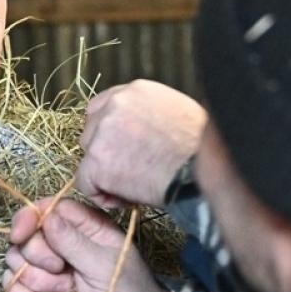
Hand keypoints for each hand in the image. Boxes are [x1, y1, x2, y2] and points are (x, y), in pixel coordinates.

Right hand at [4, 196, 174, 291]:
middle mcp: (60, 241)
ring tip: (63, 291)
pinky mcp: (37, 288)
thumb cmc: (126, 290)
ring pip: (15, 260)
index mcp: (82, 225)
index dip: (28, 218)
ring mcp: (46, 265)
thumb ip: (73, 242)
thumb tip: (47, 217)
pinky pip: (12, 284)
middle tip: (61, 270)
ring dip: (34, 279)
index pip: (45, 209)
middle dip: (37, 257)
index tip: (20, 235)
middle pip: (26, 236)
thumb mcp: (103, 264)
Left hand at [75, 81, 206, 208]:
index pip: (102, 107)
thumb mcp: (177, 113)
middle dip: (105, 155)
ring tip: (135, 187)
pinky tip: (126, 199)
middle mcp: (115, 105)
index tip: (121, 150)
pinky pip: (86, 183)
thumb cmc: (202, 149)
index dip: (108, 133)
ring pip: (89, 158)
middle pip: (91, 132)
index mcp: (135, 91)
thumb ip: (148, 115)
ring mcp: (102, 132)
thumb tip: (140, 130)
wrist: (204, 171)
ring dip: (105, 175)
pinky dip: (102, 196)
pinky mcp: (97, 160)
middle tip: (132, 173)